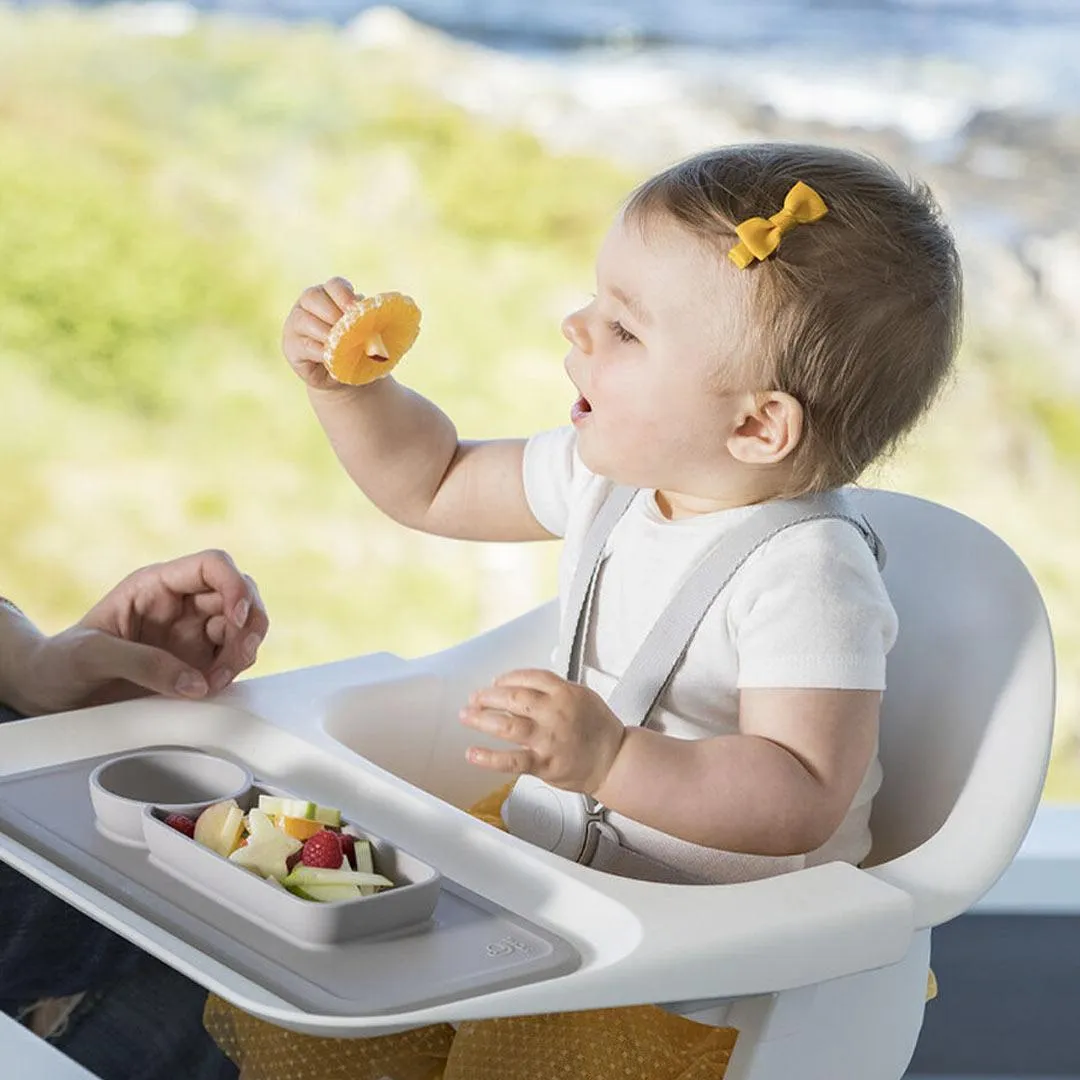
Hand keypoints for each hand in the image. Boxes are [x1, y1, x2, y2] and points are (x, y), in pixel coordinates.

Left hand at [23, 549, 268, 713]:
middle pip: (241, 594)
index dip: (234, 586)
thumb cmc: (62, 662)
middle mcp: (182, 604)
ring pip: (246, 626)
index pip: (212, 566)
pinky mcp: (200, 662)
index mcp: (156, 585)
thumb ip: (142, 663)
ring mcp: (195, 633)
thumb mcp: (91, 655)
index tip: (235, 619)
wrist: (53, 692)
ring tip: (215, 680)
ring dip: (244, 651)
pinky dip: (235, 672)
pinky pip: (236, 657)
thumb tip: (195, 682)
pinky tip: (210, 687)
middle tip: (233, 658)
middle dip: (248, 624)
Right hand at [281, 277, 360, 390]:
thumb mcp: (367, 334)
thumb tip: (372, 318)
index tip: (356, 309)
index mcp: (329, 295)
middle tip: (348, 329)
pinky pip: (303, 345)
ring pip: (303, 320)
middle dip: (332, 312)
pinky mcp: (291, 347)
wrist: (345, 377)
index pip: (334, 285)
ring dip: (325, 332)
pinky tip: (333, 357)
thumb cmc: (359, 350)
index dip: (344, 294)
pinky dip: (320, 351)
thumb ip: (367, 323)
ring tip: (342, 345)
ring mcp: (295, 325)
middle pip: (312, 296)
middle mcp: (308, 305)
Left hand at [458, 669, 625, 794]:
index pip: (528, 678)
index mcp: (565, 693)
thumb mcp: (582, 696)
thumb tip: (519, 689)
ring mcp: (547, 739)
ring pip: (507, 726)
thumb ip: (553, 690)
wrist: (614, 760)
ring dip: (481, 719)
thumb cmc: (599, 729)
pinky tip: (473, 753)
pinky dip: (489, 757)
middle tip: (474, 698)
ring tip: (467, 716)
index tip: (495, 682)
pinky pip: (511, 761)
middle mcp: (554, 713)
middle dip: (487, 696)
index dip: (507, 679)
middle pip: (512, 698)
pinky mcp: (543, 763)